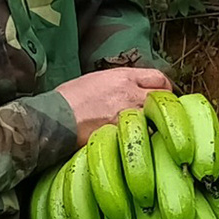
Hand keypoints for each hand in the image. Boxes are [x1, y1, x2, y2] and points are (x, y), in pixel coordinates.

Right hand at [56, 67, 173, 143]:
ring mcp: (128, 115)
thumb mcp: (96, 80)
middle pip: (164, 98)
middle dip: (164, 106)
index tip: (163, 95)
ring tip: (149, 129)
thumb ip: (120, 83)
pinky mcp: (123, 134)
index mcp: (123, 76)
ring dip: (156, 124)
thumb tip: (135, 90)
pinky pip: (145, 137)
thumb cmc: (69, 100)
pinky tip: (138, 141)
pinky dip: (145, 139)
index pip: (159, 77)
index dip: (164, 87)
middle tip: (160, 114)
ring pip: (157, 119)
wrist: (54, 119)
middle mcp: (130, 93)